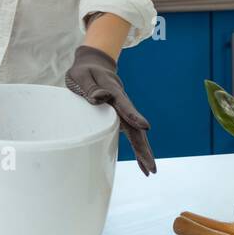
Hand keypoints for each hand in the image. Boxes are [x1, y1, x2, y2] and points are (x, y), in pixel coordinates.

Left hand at [65, 44, 156, 175]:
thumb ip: (90, 86)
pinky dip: (137, 149)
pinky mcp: (120, 117)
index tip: (145, 127)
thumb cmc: (85, 71)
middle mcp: (122, 103)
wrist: (93, 64)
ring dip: (143, 151)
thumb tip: (99, 98)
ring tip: (149, 170)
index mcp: (112, 92)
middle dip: (143, 147)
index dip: (133, 116)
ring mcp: (122, 111)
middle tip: (151, 166)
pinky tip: (141, 164)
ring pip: (136, 133)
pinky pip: (131, 134)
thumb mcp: (82, 75)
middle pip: (135, 127)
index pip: (124, 106)